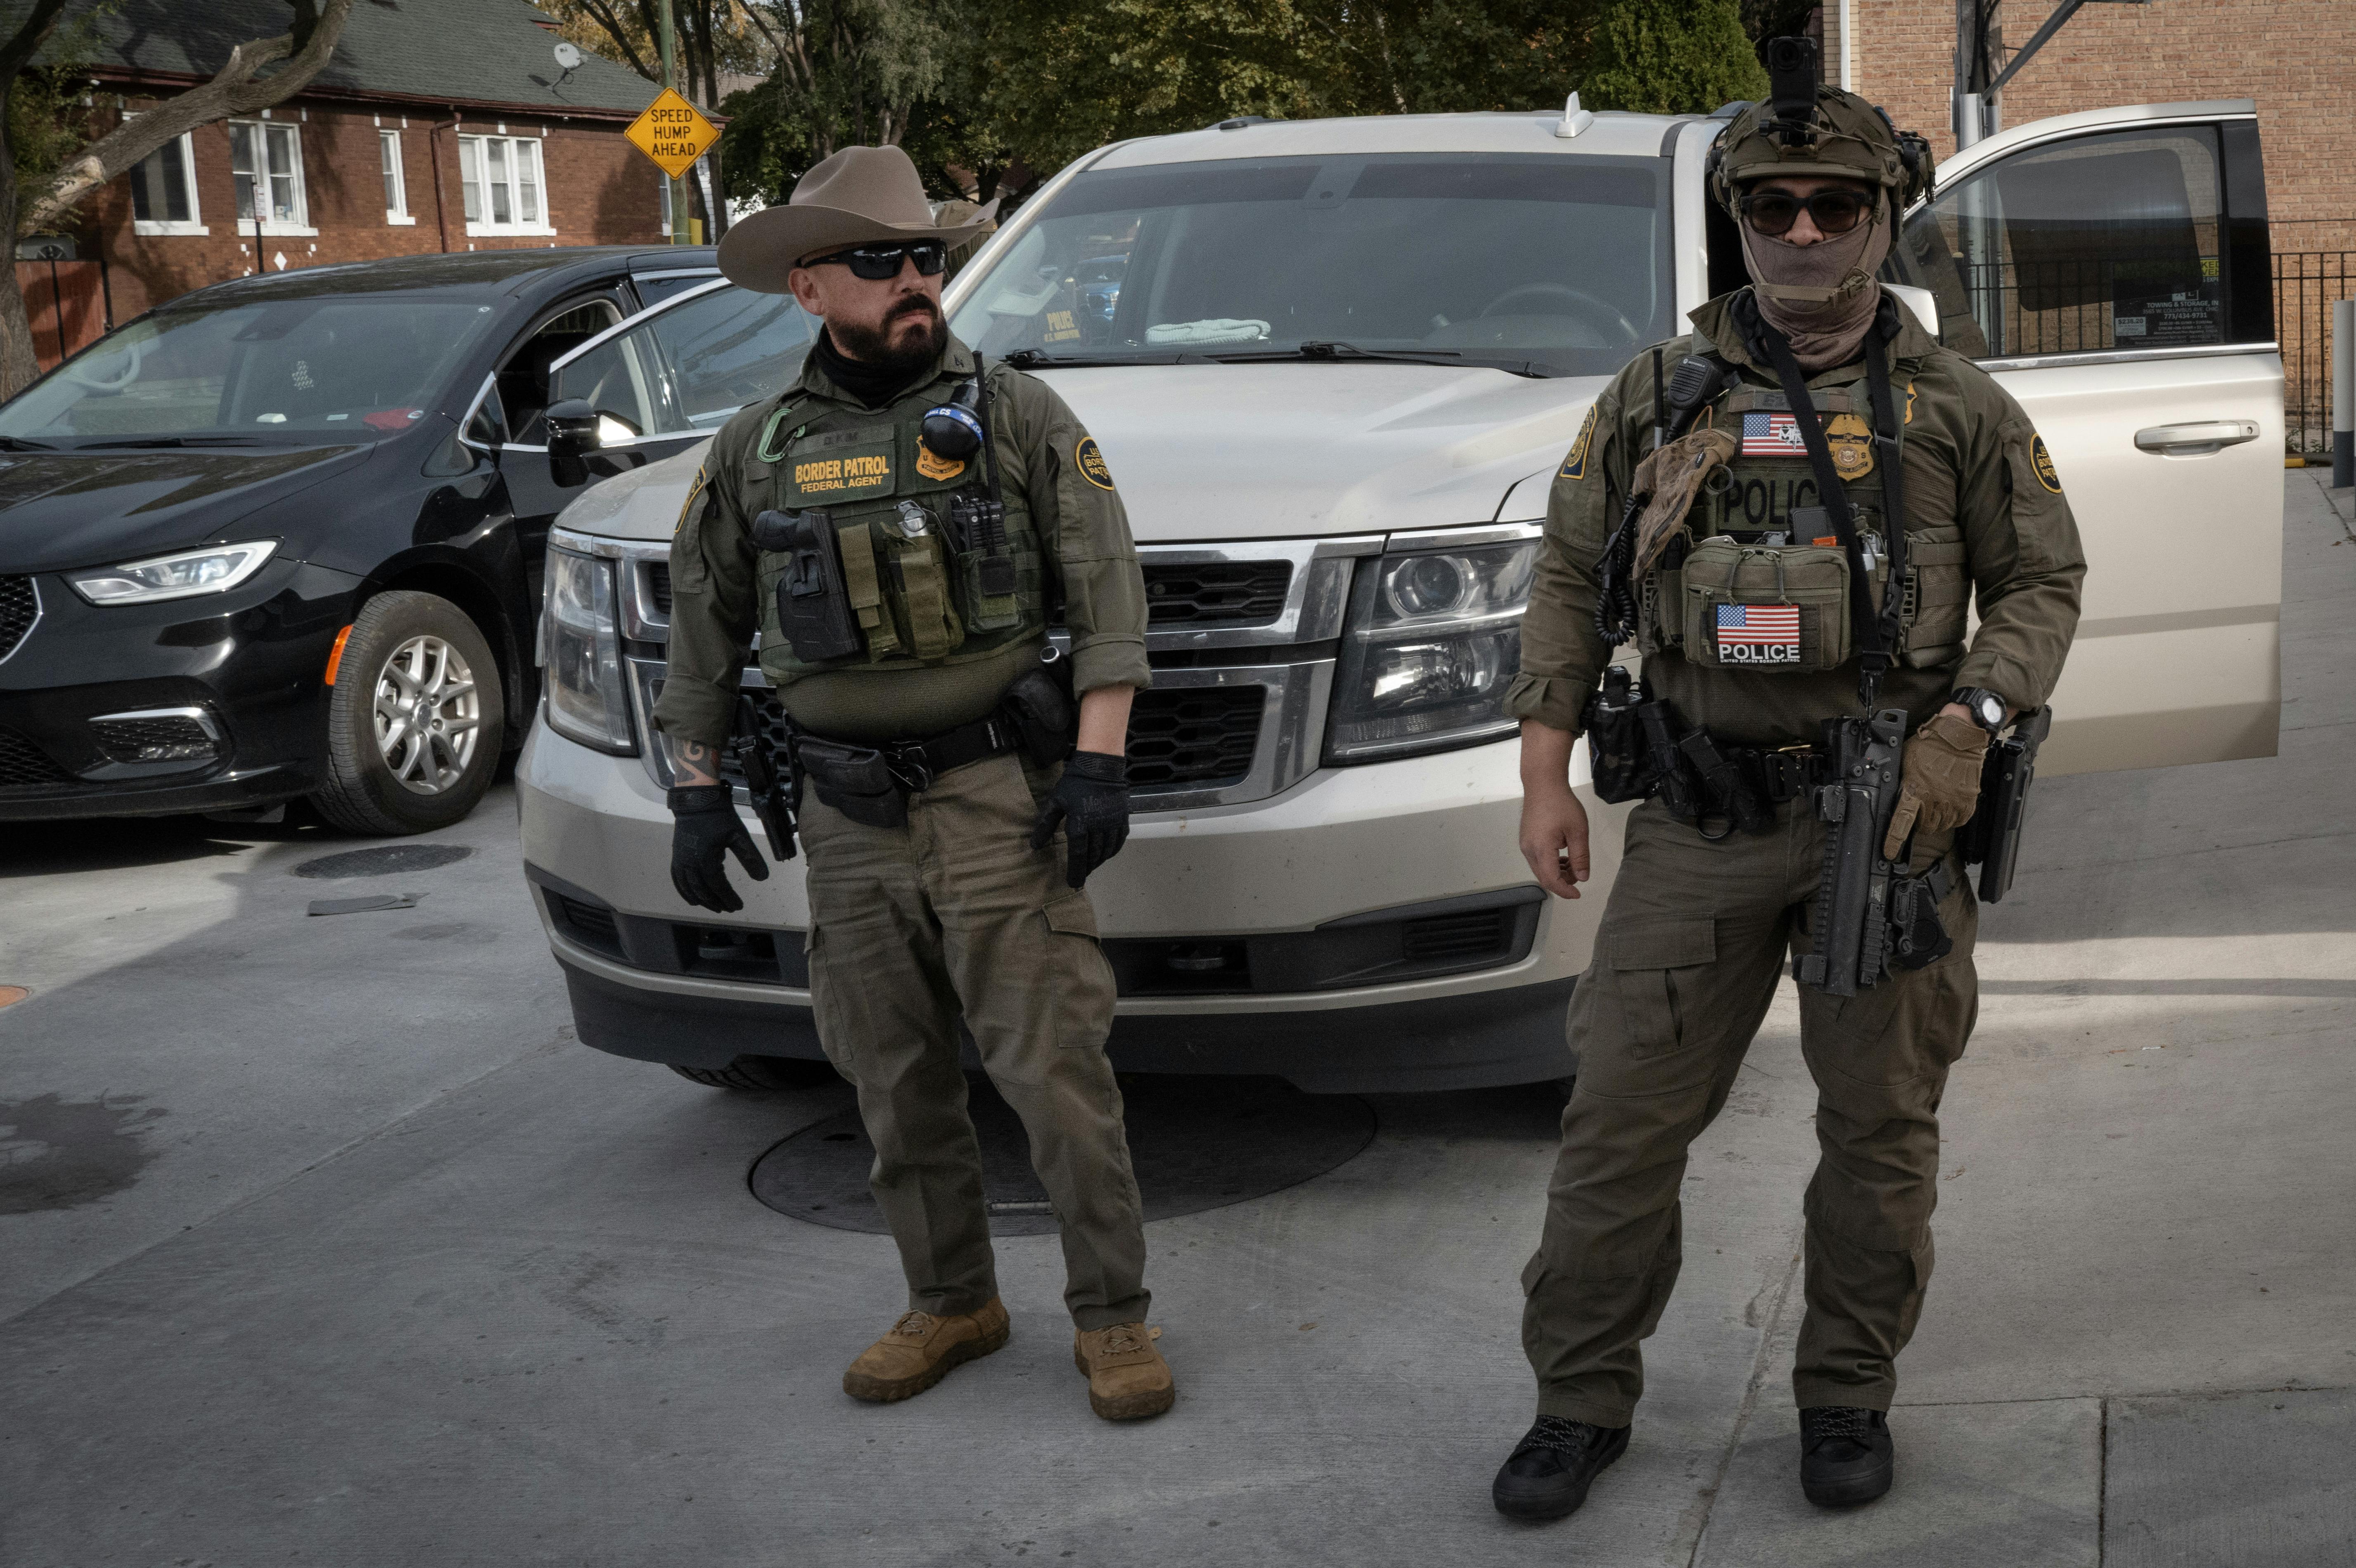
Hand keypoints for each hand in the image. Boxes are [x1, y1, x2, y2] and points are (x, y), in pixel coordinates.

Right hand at [670, 785, 769, 912]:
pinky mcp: (676, 856)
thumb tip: (763, 878)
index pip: (718, 886)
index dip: (728, 898)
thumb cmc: (720, 817)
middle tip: (729, 908)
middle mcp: (689, 864)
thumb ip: (751, 858)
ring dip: (701, 900)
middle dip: (716, 902)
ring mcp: (680, 860)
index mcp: (705, 860)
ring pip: (688, 888)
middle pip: (702, 891)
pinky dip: (684, 892)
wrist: (697, 800)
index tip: (739, 906)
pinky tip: (692, 899)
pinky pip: (677, 880)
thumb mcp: (739, 836)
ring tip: (715, 907)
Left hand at [1030, 750, 1129, 887]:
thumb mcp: (1055, 802)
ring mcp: (1113, 823)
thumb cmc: (1074, 784)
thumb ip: (1045, 825)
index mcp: (1080, 823)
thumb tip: (1034, 846)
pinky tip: (1105, 854)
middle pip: (1093, 856)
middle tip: (1081, 876)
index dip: (1075, 871)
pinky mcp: (1122, 820)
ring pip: (1106, 851)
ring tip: (1090, 866)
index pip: (1078, 855)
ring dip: (1098, 862)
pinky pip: (1118, 843)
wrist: (1100, 767)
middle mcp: (1098, 827)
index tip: (1073, 884)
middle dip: (1086, 869)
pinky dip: (1111, 852)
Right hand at [1521, 784, 1591, 898]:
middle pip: (1543, 877)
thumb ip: (1580, 857)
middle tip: (1579, 876)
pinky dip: (1550, 863)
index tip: (1578, 894)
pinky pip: (1536, 859)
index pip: (1551, 880)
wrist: (1543, 783)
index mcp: (1542, 848)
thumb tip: (1582, 878)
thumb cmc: (1562, 804)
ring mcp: (1525, 844)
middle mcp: (1529, 850)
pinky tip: (1562, 854)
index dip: (1565, 890)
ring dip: (1556, 872)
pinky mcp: (1525, 839)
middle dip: (1562, 882)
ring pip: (1540, 869)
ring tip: (1573, 863)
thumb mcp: (1578, 831)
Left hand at [1882, 709, 1991, 859]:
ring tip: (1935, 801)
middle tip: (1920, 807)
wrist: (1958, 738)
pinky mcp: (1967, 803)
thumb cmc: (1929, 746)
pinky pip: (1957, 821)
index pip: (1901, 823)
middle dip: (1919, 822)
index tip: (1889, 852)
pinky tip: (1948, 802)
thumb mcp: (1905, 763)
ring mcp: (1952, 803)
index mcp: (1915, 791)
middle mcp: (1934, 801)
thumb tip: (1897, 796)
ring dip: (1935, 819)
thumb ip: (1902, 784)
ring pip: (1940, 826)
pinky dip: (1951, 816)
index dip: (1893, 841)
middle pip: (1923, 828)